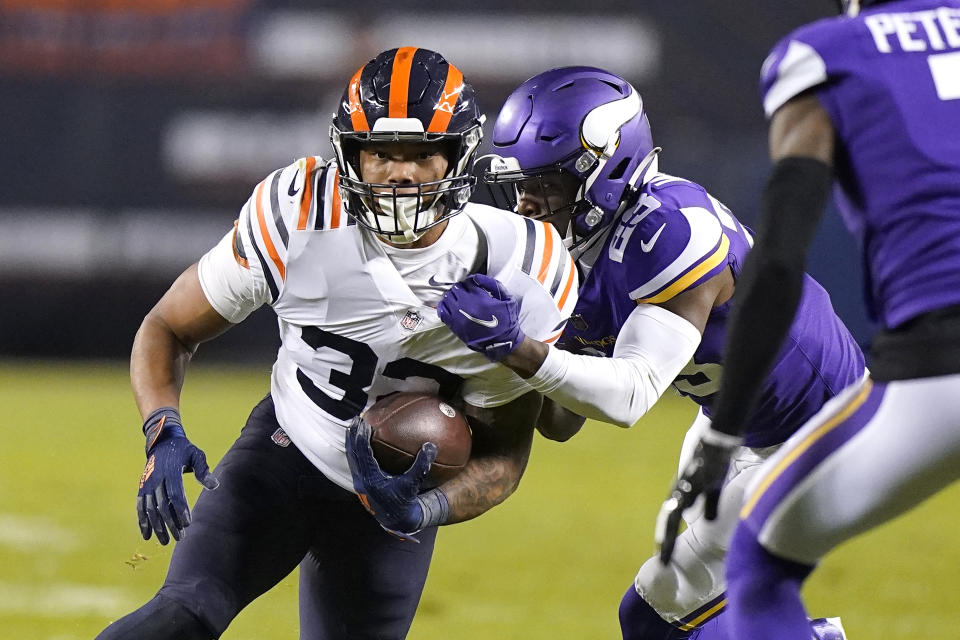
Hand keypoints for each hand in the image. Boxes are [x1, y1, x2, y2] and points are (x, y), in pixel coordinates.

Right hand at [137, 408, 218, 544]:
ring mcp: (147, 484)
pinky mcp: (142, 488)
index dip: (180, 509)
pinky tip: (147, 536)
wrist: (162, 441)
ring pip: (150, 509)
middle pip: (162, 505)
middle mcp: (156, 478)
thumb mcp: (196, 455)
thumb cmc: (184, 450)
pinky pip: (140, 507)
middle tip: (180, 537)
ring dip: (157, 526)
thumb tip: (215, 486)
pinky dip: (142, 521)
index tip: (187, 523)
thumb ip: (204, 470)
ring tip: (165, 541)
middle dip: (170, 522)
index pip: (175, 493)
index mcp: (170, 470)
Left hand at [345, 417, 435, 540]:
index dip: (361, 437)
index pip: (363, 453)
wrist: (395, 520)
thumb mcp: (413, 484)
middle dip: (353, 435)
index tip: (364, 423)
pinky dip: (357, 451)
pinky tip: (362, 444)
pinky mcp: (361, 484)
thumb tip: (431, 445)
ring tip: (354, 428)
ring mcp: (359, 482)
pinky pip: (356, 463)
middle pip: (353, 453)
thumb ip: (421, 466)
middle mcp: (362, 479)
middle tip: (356, 419)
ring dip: (352, 442)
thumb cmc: (405, 501)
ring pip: (352, 458)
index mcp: (372, 478)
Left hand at [437, 274, 524, 360]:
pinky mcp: (454, 325)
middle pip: (455, 289)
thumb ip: (493, 285)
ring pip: (447, 298)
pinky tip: (449, 307)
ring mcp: (458, 315)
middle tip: (465, 292)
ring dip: (452, 297)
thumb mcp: (507, 299)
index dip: (470, 282)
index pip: (468, 282)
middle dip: (460, 289)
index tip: (472, 286)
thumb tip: (478, 278)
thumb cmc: (506, 321)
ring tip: (458, 299)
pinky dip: (444, 307)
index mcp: (480, 297)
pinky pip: (442, 312)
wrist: (502, 342)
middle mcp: (467, 305)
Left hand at [655, 428, 740, 564]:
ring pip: (672, 511)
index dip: (667, 538)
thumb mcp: (713, 488)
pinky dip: (681, 509)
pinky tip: (679, 519)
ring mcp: (684, 485)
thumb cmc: (713, 463)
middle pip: (667, 519)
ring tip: (662, 549)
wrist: (715, 439)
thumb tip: (707, 521)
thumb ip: (709, 504)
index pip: (671, 520)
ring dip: (667, 531)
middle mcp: (679, 491)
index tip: (664, 558)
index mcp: (682, 495)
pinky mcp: (694, 479)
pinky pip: (686, 496)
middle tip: (661, 561)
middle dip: (664, 541)